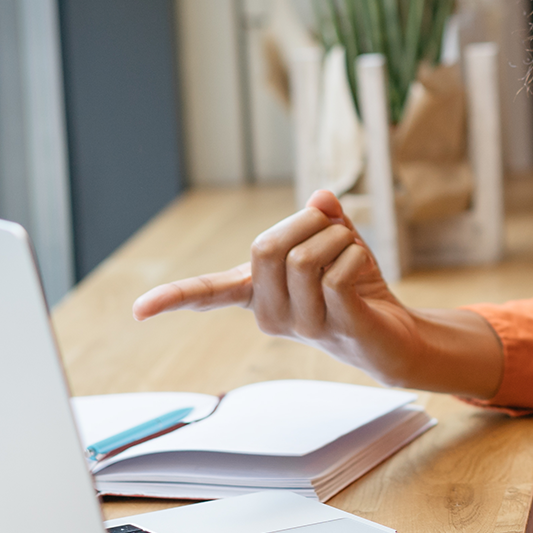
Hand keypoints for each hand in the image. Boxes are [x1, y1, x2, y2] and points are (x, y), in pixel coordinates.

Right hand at [131, 189, 503, 396]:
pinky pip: (338, 272)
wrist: (394, 335)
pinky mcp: (336, 326)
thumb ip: (322, 217)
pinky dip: (357, 255)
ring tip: (352, 257)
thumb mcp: (336, 241)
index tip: (138, 311)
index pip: (209, 294)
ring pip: (305, 256)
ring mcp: (302, 325)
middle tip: (333, 232)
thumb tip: (319, 197)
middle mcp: (271, 315)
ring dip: (339, 239)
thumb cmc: (356, 286)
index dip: (174, 297)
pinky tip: (365, 276)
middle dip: (307, 222)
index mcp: (259, 294)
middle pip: (267, 246)